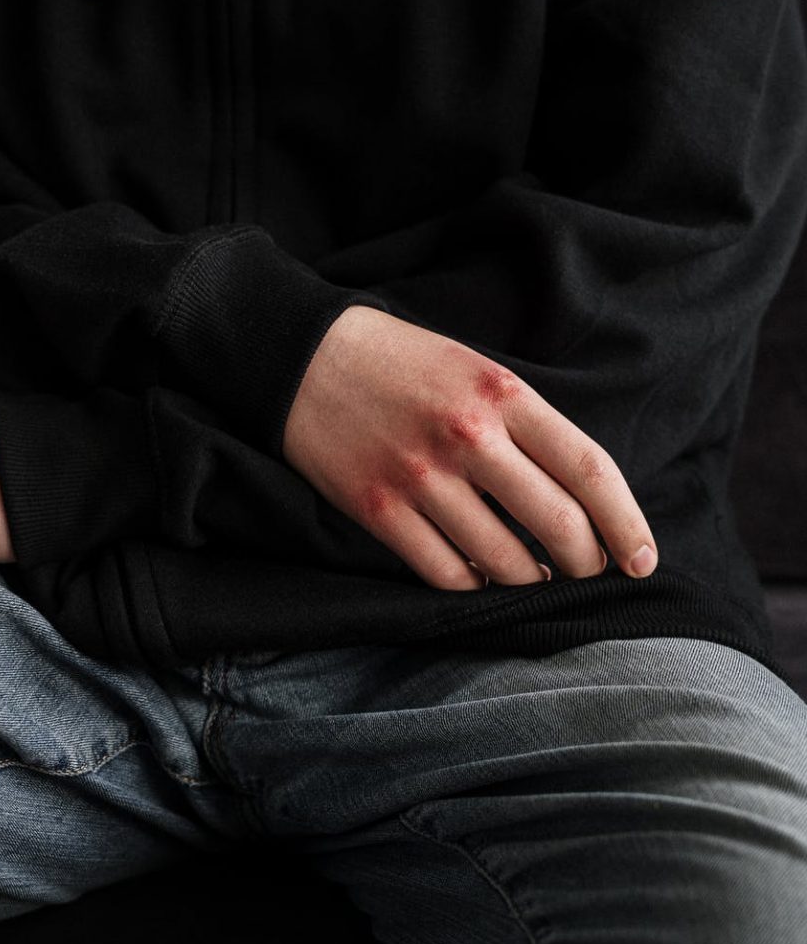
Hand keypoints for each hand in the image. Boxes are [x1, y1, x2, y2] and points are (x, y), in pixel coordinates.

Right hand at [283, 306, 656, 589]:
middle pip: (558, 525)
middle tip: (585, 570)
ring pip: (505, 561)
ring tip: (531, 574)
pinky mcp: (379, 509)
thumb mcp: (474, 370)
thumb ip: (524, 424)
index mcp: (502, 393)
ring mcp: (420, 477)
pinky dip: (473, 585)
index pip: (590, 470)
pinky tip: (479, 574)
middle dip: (585, 562)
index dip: (627, 524)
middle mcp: (468, 436)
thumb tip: (576, 497)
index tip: (642, 560)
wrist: (302, 359)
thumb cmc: (399, 364)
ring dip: (529, 579)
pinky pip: (446, 573)